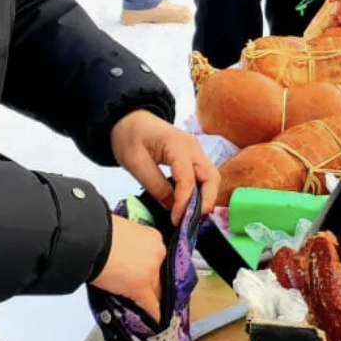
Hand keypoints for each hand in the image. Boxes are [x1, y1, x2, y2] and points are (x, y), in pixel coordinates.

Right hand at [91, 214, 165, 321]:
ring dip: (153, 300)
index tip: (148, 275)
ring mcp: (151, 271)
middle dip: (155, 285)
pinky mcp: (141, 287)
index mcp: (154, 238)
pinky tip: (155, 321)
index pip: (158, 258)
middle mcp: (158, 253)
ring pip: (158, 290)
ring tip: (151, 310)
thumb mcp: (123, 232)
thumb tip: (126, 255)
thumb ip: (131, 245)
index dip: (153, 269)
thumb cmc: (100, 232)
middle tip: (149, 293)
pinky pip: (151, 304)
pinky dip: (153, 314)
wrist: (91, 240)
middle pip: (161, 275)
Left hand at [109, 110, 220, 224]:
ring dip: (204, 198)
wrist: (129, 119)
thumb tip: (171, 207)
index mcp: (177, 145)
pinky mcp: (193, 156)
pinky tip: (188, 204)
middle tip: (188, 221)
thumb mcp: (135, 163)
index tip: (175, 220)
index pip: (189, 179)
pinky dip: (200, 192)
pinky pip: (204, 176)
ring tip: (188, 215)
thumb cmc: (129, 137)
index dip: (184, 202)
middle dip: (205, 202)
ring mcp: (196, 151)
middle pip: (211, 177)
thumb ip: (155, 185)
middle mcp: (193, 147)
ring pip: (211, 178)